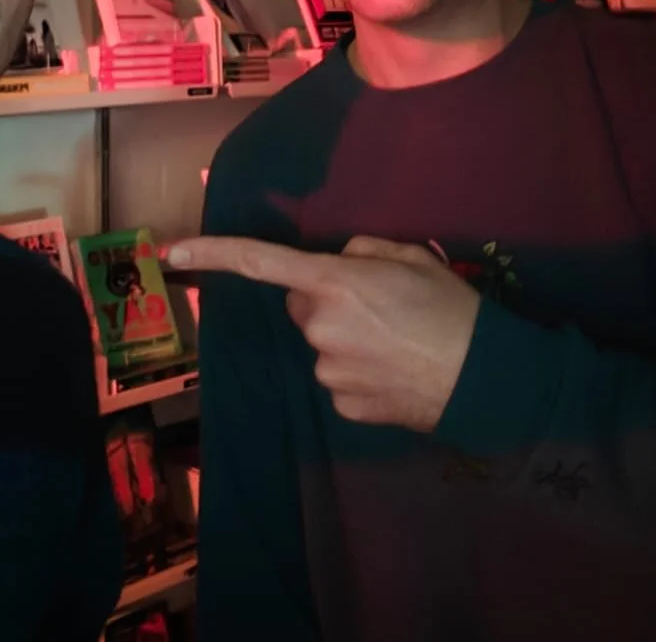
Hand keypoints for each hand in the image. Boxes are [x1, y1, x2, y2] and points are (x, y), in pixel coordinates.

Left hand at [166, 234, 480, 431]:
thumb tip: (337, 265)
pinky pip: (338, 378)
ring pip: (322, 345)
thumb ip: (361, 250)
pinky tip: (396, 371)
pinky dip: (360, 372)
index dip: (212, 253)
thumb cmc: (451, 308)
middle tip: (380, 308)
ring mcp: (328, 371)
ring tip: (398, 343)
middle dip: (328, 303)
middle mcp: (320, 328)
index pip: (259, 263)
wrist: (486, 379)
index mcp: (334, 282)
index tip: (169, 251)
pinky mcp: (342, 406)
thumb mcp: (411, 256)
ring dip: (347, 340)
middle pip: (304, 307)